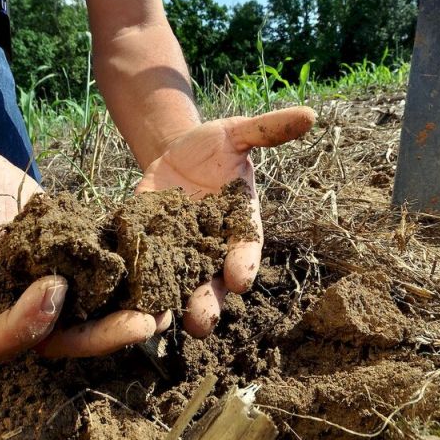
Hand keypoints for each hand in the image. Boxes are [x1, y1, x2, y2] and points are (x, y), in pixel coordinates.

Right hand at [0, 143, 159, 363]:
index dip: (26, 327)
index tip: (51, 289)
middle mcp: (9, 303)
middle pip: (58, 339)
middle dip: (100, 335)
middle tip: (145, 323)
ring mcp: (41, 280)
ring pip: (89, 311)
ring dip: (128, 310)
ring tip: (172, 300)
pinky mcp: (69, 251)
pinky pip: (103, 270)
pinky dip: (133, 269)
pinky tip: (168, 257)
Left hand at [135, 106, 315, 336]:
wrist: (175, 152)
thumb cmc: (215, 146)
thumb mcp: (237, 133)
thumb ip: (267, 131)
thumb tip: (310, 115)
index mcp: (239, 226)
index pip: (246, 251)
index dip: (244, 264)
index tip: (241, 278)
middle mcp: (213, 248)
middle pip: (214, 284)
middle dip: (208, 302)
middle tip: (203, 321)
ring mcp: (181, 254)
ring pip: (180, 289)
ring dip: (173, 308)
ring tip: (164, 324)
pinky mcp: (151, 250)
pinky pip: (147, 275)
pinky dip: (139, 290)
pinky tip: (128, 304)